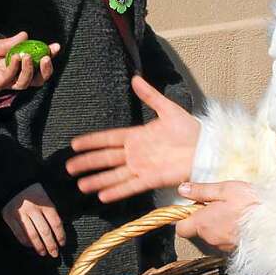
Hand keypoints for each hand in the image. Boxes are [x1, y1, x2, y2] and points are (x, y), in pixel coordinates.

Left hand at [0, 31, 60, 94]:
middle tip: (47, 57)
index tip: (56, 46)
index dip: (48, 55)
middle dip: (46, 69)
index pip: (37, 62)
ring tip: (28, 56)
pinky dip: (15, 68)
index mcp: (18, 63)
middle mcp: (15, 74)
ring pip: (26, 83)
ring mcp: (7, 81)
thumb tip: (25, 35)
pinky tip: (16, 57)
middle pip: (37, 78)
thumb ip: (8, 43)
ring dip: (30, 70)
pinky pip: (10, 79)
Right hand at [1, 183, 65, 257]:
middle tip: (54, 254)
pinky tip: (30, 246)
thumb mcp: (45, 196)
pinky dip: (26, 242)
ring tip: (43, 253)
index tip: (62, 243)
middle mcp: (33, 209)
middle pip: (45, 231)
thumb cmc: (32, 191)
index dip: (60, 235)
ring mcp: (21, 214)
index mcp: (45, 203)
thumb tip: (58, 231)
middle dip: (51, 245)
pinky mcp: (10, 218)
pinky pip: (19, 234)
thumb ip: (50, 211)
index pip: (56, 223)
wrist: (12, 183)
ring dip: (39, 246)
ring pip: (32, 235)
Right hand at [67, 76, 199, 202]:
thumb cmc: (189, 129)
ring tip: (81, 185)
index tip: (74, 144)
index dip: (92, 142)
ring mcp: (142, 168)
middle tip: (69, 167)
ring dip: (98, 180)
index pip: (108, 139)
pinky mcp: (152, 179)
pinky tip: (102, 196)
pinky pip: (131, 186)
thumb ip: (150, 96)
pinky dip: (117, 191)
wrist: (205, 148)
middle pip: (106, 158)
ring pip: (115, 175)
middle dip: (88, 163)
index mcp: (137, 136)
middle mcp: (135, 154)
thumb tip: (135, 78)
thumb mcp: (168, 109)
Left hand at [175, 181, 258, 252]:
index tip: (195, 207)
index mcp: (203, 222)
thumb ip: (201, 191)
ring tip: (235, 213)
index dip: (185, 218)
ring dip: (219, 226)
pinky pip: (226, 242)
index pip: (181, 228)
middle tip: (220, 205)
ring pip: (213, 237)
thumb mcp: (225, 189)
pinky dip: (230, 233)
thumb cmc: (251, 204)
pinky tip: (243, 223)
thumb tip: (182, 189)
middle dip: (205, 219)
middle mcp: (210, 238)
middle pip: (198, 231)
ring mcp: (223, 247)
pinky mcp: (236, 251)